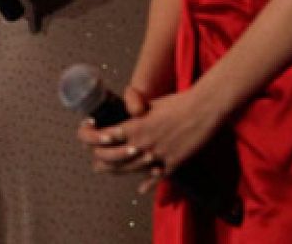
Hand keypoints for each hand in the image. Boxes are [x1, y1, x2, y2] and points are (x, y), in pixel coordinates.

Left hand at [84, 86, 223, 188]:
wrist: (203, 110)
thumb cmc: (177, 103)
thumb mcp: (151, 107)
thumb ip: (138, 117)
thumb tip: (130, 120)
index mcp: (135, 127)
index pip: (104, 138)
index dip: (92, 139)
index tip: (88, 138)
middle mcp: (142, 143)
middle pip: (112, 157)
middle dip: (100, 160)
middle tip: (95, 162)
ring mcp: (157, 156)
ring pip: (130, 169)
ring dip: (117, 171)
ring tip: (107, 171)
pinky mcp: (173, 163)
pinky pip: (156, 177)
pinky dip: (147, 184)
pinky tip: (141, 188)